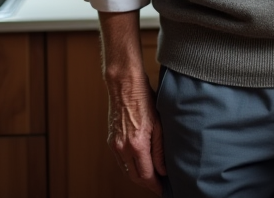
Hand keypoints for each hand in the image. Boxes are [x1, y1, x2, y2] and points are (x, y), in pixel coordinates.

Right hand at [107, 75, 166, 193]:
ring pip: (126, 170)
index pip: (146, 175)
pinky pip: (120, 161)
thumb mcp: (159, 125)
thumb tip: (163, 170)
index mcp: (136, 145)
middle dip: (147, 184)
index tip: (162, 189)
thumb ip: (160, 150)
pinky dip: (130, 167)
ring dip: (138, 177)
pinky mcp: (111, 141)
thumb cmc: (144, 101)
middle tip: (158, 186)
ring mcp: (115, 145)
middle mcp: (122, 148)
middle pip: (134, 177)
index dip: (155, 185)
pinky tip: (139, 165)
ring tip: (151, 178)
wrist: (125, 86)